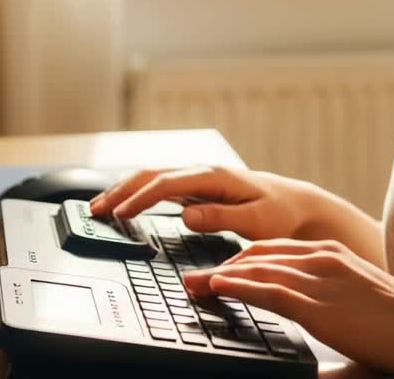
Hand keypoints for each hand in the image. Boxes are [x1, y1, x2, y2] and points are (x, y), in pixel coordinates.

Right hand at [88, 165, 322, 240]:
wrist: (298, 206)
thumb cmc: (281, 215)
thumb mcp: (257, 221)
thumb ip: (221, 218)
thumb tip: (185, 215)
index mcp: (214, 176)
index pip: (167, 183)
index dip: (140, 198)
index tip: (120, 215)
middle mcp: (202, 172)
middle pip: (151, 174)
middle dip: (119, 189)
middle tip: (94, 210)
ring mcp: (198, 178)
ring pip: (151, 177)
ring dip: (124, 190)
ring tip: (99, 208)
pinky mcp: (197, 188)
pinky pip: (160, 186)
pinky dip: (137, 194)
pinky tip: (124, 206)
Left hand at [182, 238, 393, 377]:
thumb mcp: (360, 307)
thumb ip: (329, 311)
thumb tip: (308, 346)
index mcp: (335, 255)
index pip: (275, 249)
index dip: (241, 259)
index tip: (216, 272)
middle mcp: (325, 258)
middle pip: (258, 254)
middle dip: (221, 265)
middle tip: (192, 278)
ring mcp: (323, 279)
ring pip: (256, 269)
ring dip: (219, 275)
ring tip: (192, 285)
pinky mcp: (321, 307)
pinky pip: (268, 291)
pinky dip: (238, 287)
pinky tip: (217, 288)